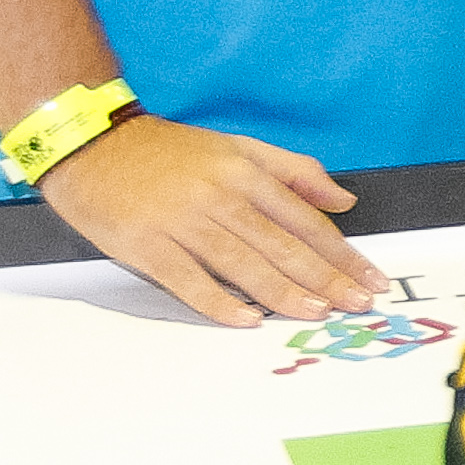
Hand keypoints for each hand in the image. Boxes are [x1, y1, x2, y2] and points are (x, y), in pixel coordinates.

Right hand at [37, 115, 383, 328]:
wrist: (93, 145)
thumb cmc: (170, 151)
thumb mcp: (238, 147)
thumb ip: (294, 172)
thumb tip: (344, 199)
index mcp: (246, 173)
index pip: (306, 220)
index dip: (342, 253)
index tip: (371, 277)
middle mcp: (220, 196)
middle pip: (282, 245)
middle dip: (326, 278)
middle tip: (359, 304)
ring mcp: (182, 222)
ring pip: (243, 263)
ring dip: (284, 292)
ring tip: (318, 312)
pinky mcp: (147, 245)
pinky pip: (189, 280)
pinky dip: (219, 301)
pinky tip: (248, 319)